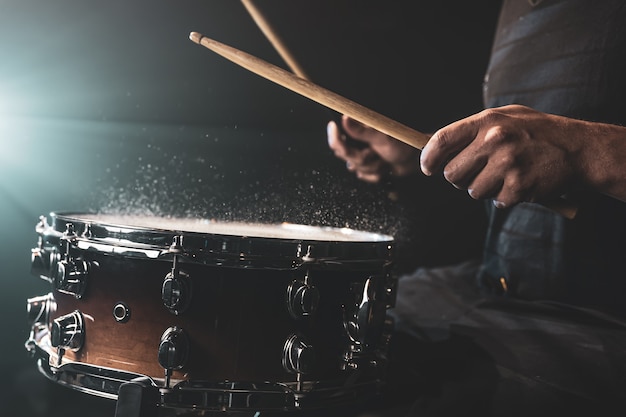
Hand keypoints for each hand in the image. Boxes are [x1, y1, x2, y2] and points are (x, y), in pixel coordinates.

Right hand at [327, 115, 420, 182]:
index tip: (335, 132)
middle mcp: (359, 143)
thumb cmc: (403, 144)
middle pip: (345, 155)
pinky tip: (384, 169)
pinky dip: (375, 175)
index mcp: (360, 132)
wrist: (415, 161)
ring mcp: (363, 156)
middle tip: (375, 153)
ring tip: (384, 161)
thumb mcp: (382, 136)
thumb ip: (361, 131)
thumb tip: (345, 118)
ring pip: (355, 168)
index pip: (338, 137)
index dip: (335, 137)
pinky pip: (363, 176)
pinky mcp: (368, 167)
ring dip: (372, 167)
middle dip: (362, 158)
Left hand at [419, 104, 625, 206]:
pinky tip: (519, 183)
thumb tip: (436, 147)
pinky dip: (505, 198)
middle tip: (477, 173)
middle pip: (452, 173)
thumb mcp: (505, 117)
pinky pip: (496, 202)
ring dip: (484, 189)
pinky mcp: (519, 187)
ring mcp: (507, 165)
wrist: (579, 148)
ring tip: (504, 175)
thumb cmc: (536, 132)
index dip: (429, 158)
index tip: (427, 168)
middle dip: (460, 178)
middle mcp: (494, 141)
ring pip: (472, 191)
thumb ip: (473, 130)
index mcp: (487, 121)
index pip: (442, 141)